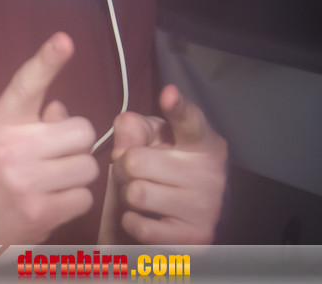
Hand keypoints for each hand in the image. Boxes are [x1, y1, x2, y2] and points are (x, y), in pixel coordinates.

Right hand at [0, 33, 98, 245]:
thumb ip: (32, 119)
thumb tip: (62, 111)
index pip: (26, 83)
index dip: (47, 60)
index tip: (65, 39)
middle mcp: (10, 146)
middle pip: (82, 130)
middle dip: (76, 145)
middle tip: (54, 158)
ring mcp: (25, 180)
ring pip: (88, 165)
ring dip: (77, 175)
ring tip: (52, 183)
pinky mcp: (40, 211)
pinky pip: (85, 196)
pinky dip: (74, 201)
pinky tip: (52, 202)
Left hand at [110, 85, 226, 243]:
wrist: (192, 212)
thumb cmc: (167, 164)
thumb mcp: (153, 137)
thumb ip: (133, 128)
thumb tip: (123, 148)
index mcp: (202, 142)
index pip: (190, 121)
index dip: (177, 107)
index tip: (168, 94)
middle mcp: (209, 173)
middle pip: (133, 162)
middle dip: (123, 166)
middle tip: (134, 171)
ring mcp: (205, 207)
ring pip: (135, 194)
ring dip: (127, 194)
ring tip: (143, 191)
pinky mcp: (194, 237)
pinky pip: (140, 226)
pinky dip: (132, 221)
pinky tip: (146, 215)